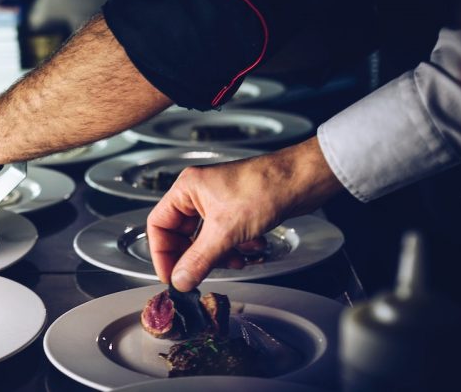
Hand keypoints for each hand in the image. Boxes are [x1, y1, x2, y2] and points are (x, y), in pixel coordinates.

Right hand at [148, 137, 342, 290]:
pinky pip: (225, 238)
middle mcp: (199, 194)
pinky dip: (235, 248)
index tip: (171, 277)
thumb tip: (180, 280)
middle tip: (200, 276)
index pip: (158, 225)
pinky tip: (252, 249)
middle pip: (182, 235)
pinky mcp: (237, 211)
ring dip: (219, 255)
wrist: (302, 180)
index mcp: (186, 189)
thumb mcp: (225, 231)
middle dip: (195, 257)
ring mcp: (218, 203)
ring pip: (205, 240)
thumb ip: (199, 260)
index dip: (161, 254)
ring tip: (235, 260)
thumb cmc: (264, 188)